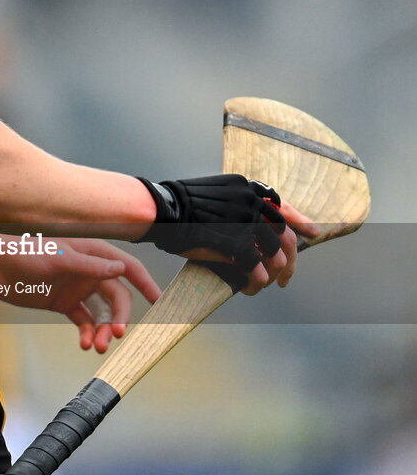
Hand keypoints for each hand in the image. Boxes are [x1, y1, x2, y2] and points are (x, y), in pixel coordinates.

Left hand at [0, 236, 161, 352]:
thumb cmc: (24, 251)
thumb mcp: (59, 258)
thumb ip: (90, 265)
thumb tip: (120, 270)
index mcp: (92, 253)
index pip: (127, 266)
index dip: (145, 282)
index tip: (159, 300)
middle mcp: (89, 270)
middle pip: (117, 296)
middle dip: (119, 316)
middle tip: (116, 335)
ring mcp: (76, 287)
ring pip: (101, 312)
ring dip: (103, 330)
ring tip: (97, 346)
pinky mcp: (63, 302)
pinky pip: (84, 321)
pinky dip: (87, 333)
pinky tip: (84, 343)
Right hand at [182, 197, 319, 294]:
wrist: (161, 209)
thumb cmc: (179, 203)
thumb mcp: (213, 192)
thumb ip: (235, 202)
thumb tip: (251, 223)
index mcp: (246, 188)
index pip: (281, 205)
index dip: (300, 221)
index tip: (313, 233)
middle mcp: (250, 202)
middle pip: (284, 235)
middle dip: (290, 260)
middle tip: (286, 278)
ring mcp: (244, 222)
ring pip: (274, 255)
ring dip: (273, 274)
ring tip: (265, 285)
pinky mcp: (235, 243)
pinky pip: (256, 268)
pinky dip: (256, 281)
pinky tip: (249, 287)